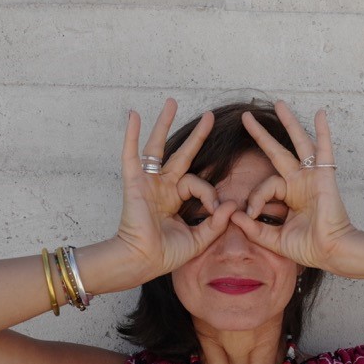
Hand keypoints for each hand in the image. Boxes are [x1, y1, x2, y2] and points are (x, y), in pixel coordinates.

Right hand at [113, 98, 240, 279]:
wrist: (141, 261)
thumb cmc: (165, 254)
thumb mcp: (198, 239)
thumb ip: (216, 223)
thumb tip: (232, 205)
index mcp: (175, 199)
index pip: (198, 184)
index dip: (210, 195)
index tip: (215, 210)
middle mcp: (162, 187)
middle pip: (182, 154)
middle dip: (197, 136)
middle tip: (210, 116)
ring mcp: (148, 182)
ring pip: (158, 147)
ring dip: (164, 124)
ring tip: (172, 102)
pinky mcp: (134, 182)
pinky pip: (131, 155)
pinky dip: (131, 135)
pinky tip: (133, 115)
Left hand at [228, 100, 357, 270]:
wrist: (331, 252)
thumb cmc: (309, 248)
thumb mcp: (274, 239)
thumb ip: (253, 229)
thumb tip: (233, 215)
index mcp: (289, 196)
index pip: (265, 186)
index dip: (255, 198)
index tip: (251, 215)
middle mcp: (299, 182)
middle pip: (277, 152)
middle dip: (261, 135)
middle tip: (246, 117)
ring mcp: (312, 177)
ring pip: (299, 144)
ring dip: (289, 123)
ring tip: (279, 104)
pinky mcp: (324, 176)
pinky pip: (324, 150)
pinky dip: (323, 132)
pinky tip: (320, 114)